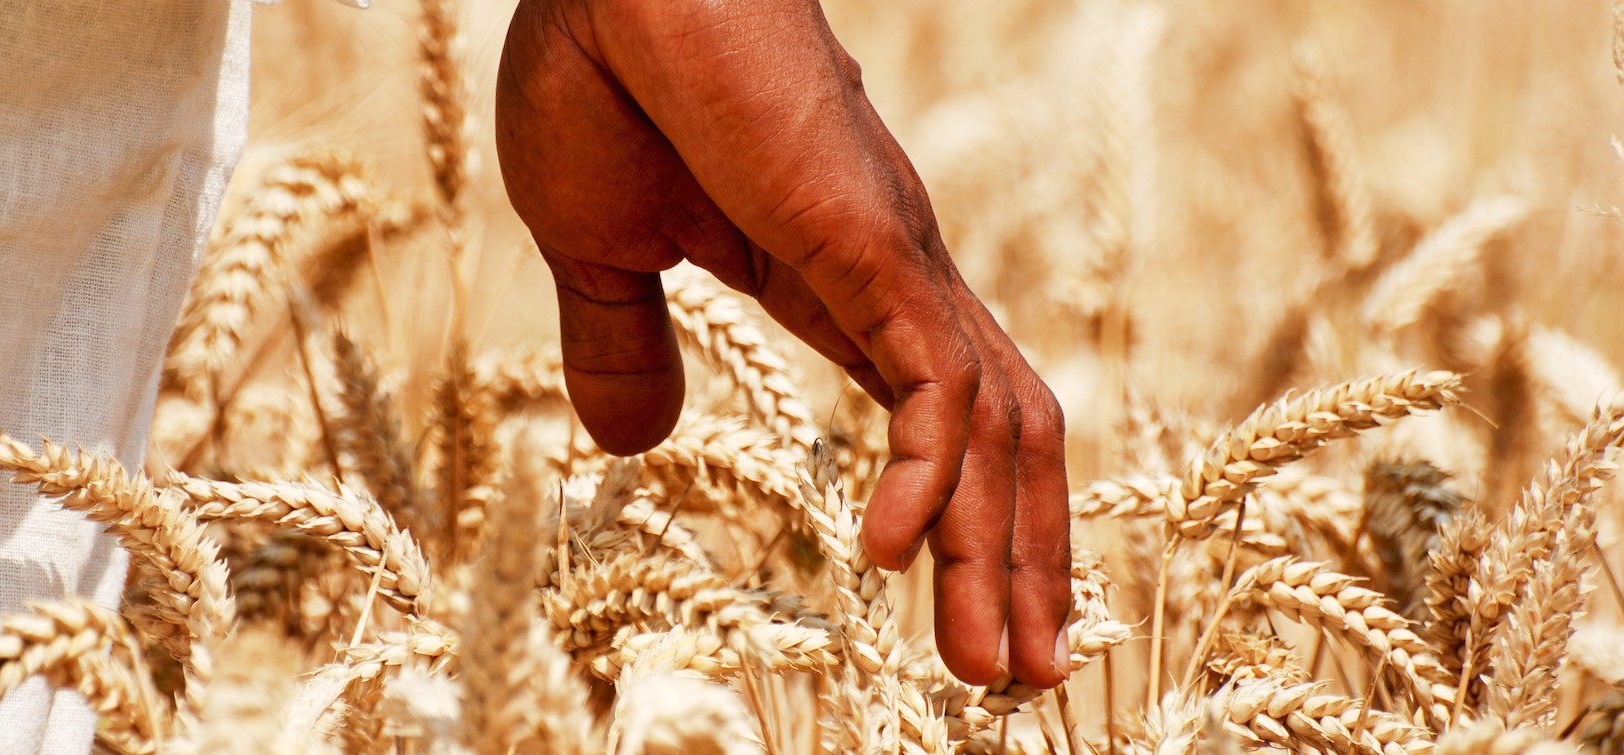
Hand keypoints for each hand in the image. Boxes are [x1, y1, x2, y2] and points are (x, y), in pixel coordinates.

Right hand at [495, 0, 1070, 687]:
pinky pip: (931, 381)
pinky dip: (926, 475)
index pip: (936, 427)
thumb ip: (624, 345)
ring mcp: (895, 262)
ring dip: (1002, 554)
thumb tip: (633, 446)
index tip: (974, 627)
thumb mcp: (598, 252)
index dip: (967, 527)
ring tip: (1000, 671)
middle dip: (1020, 567)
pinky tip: (888, 553)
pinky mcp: (871, 242)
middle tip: (1025, 683)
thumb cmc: (600, 77)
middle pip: (1001, 445)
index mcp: (837, 287)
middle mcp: (895, 282)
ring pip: (996, 429)